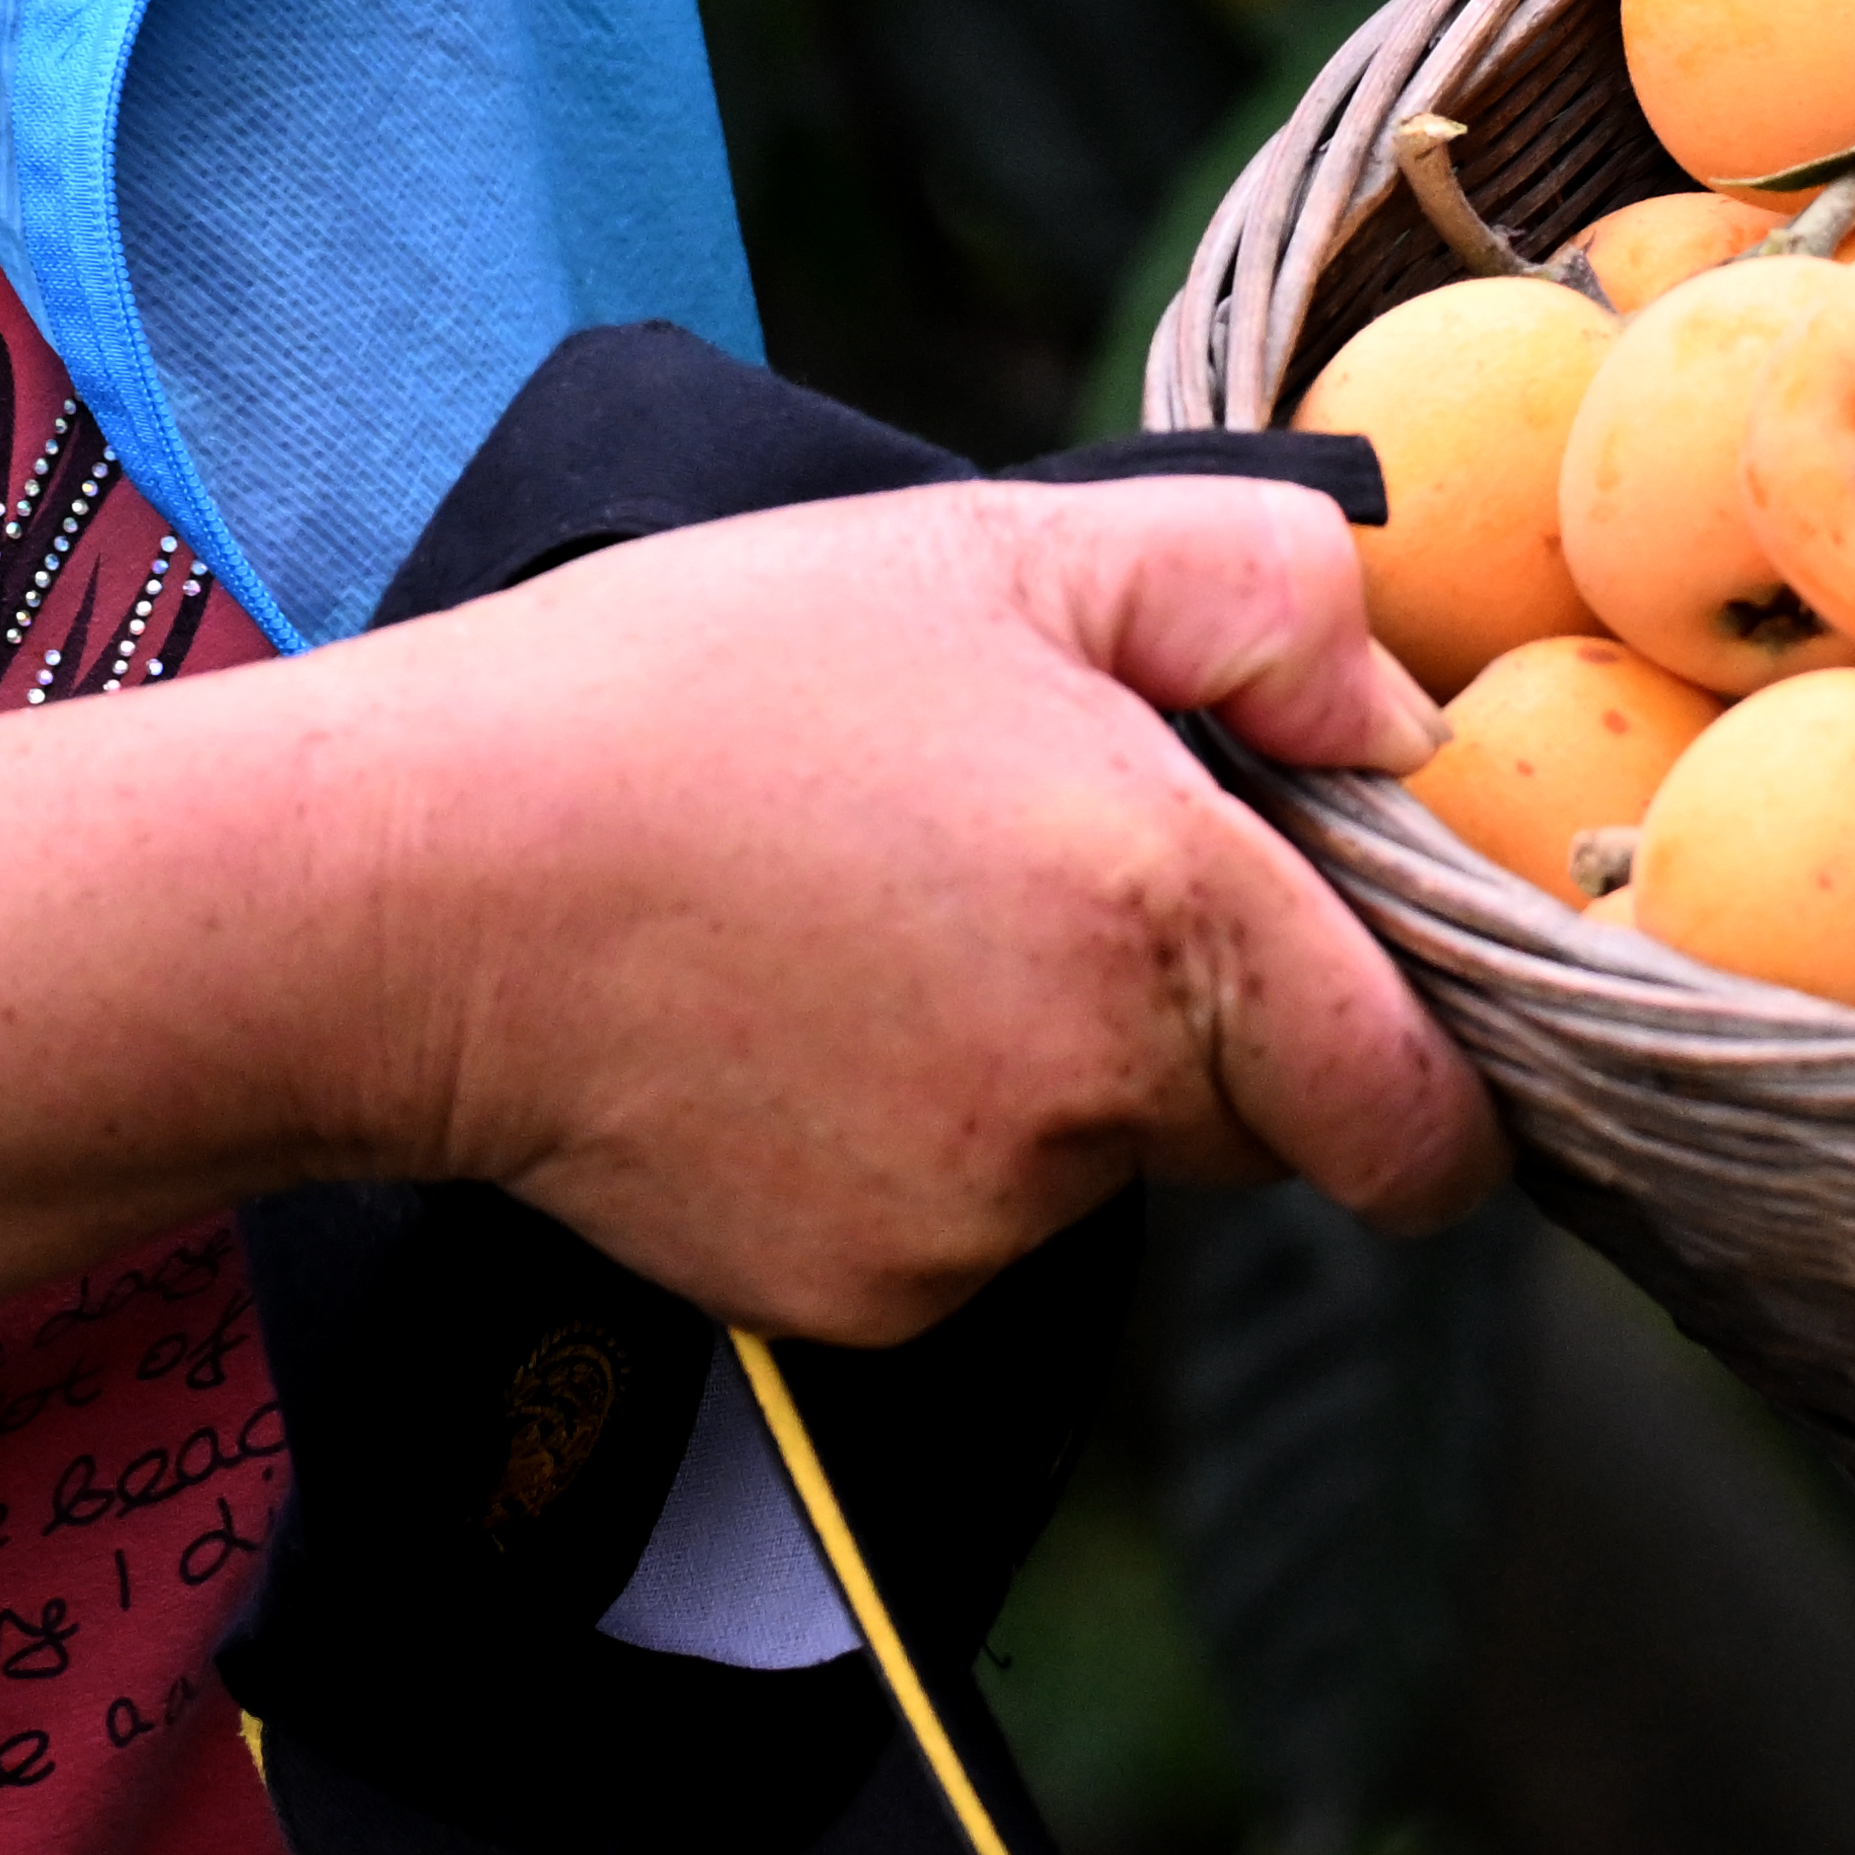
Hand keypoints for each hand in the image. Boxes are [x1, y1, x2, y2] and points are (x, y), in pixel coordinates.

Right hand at [350, 477, 1500, 1343]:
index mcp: (1174, 916)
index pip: (1420, 1113)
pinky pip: (964, 1234)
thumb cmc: (707, 684)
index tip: (1369, 998)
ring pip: (1102, 1171)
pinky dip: (920, 1150)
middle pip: (1260, 1120)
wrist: (423, 880)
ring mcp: (977, 1225)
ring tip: (882, 922)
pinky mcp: (860, 1303)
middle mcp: (1097, 1102)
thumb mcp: (1009, 551)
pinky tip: (800, 1023)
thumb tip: (1400, 719)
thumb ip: (1263, 595)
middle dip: (1208, 1023)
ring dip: (1054, 1076)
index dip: (1431, 1073)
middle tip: (1043, 875)